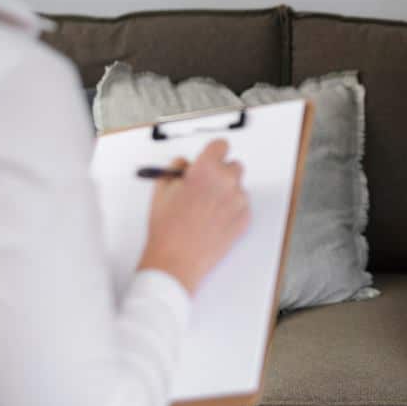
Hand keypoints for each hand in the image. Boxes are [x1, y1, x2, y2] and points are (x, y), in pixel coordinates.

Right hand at [138, 139, 250, 293]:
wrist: (177, 260)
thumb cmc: (167, 228)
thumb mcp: (161, 190)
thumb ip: (175, 170)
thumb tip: (184, 164)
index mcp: (206, 169)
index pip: (221, 145)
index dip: (213, 153)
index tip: (210, 159)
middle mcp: (226, 182)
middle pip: (233, 166)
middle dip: (220, 173)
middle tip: (205, 187)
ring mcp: (238, 201)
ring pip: (237, 188)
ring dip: (226, 192)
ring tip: (205, 210)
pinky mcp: (245, 218)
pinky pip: (242, 206)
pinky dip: (231, 210)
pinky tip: (213, 221)